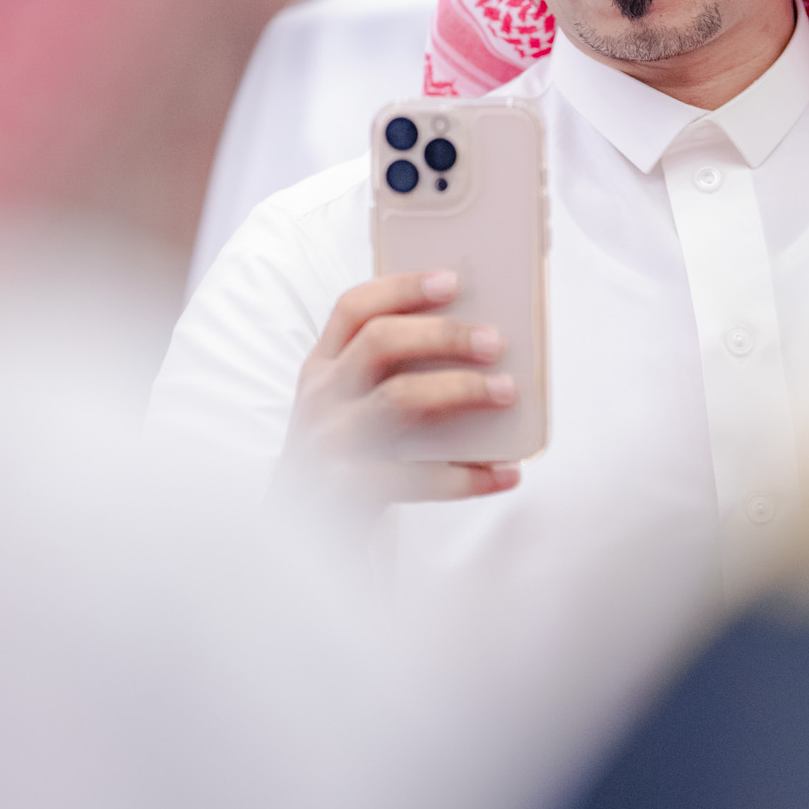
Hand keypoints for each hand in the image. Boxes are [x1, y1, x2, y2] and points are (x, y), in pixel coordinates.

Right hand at [277, 270, 521, 506]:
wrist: (300, 528)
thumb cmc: (346, 451)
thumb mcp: (348, 402)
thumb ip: (390, 371)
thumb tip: (479, 343)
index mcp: (322, 365)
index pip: (355, 307)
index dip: (403, 288)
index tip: (453, 280)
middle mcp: (321, 396)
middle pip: (380, 342)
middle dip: (444, 335)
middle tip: (496, 341)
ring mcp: (330, 440)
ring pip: (399, 399)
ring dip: (462, 389)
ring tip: (508, 391)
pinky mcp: (347, 488)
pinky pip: (416, 478)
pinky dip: (468, 476)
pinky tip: (506, 473)